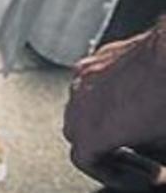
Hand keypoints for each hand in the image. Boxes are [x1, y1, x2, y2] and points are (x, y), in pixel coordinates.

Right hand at [64, 21, 165, 188]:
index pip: (84, 159)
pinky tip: (134, 96)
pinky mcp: (98, 57)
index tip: (130, 175)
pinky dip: (106, 95)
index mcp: (92, 129)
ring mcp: (85, 76)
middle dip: (102, 147)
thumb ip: (149, 152)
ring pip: (80, 105)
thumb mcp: (163, 140)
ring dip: (101, 119)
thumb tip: (153, 156)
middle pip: (76, 133)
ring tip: (132, 125)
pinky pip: (91, 83)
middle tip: (129, 155)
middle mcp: (80, 102)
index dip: (109, 173)